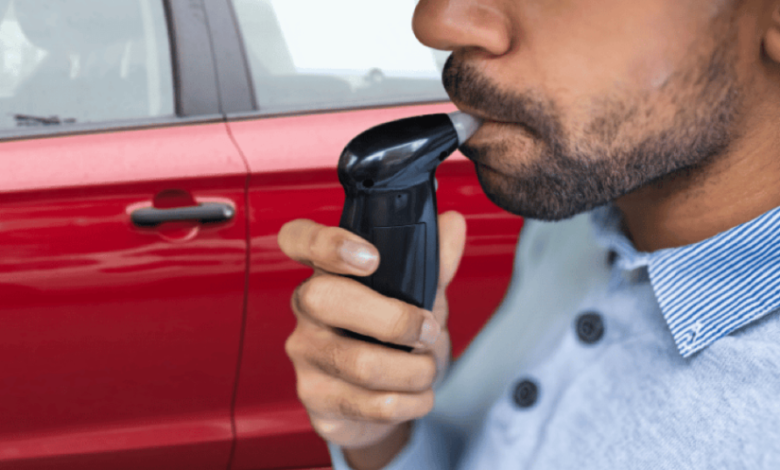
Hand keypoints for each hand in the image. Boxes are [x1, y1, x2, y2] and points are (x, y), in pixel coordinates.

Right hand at [278, 212, 466, 466]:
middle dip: (392, 319)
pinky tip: (417, 396)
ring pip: (359, 363)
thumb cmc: (394, 341)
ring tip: (427, 369)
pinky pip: (370, 404)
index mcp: (327, 272)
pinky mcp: (317, 400)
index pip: (298, 239)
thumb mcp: (420, 297)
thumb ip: (435, 263)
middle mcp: (307, 309)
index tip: (370, 257)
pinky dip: (411, 402)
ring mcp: (306, 355)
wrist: (384, 403)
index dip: (325, 242)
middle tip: (428, 330)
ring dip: (414, 371)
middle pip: (324, 299)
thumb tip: (452, 224)